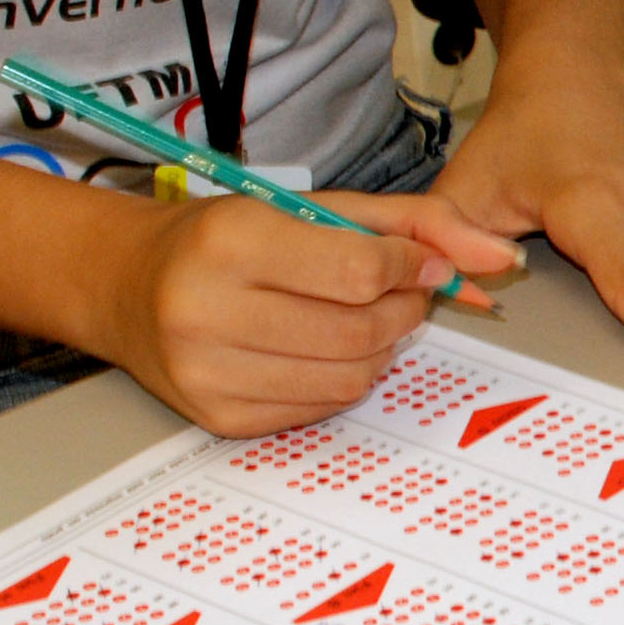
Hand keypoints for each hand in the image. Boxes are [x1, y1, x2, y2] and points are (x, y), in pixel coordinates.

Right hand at [97, 189, 514, 436]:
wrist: (124, 284)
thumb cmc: (225, 237)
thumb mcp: (313, 206)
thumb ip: (415, 222)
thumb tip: (498, 257)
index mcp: (230, 241)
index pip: (361, 270)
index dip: (412, 267)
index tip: (421, 261)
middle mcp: (207, 310)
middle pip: (362, 330)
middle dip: (404, 310)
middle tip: (401, 292)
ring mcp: (209, 372)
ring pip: (350, 377)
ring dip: (382, 349)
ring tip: (362, 317)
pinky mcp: (219, 418)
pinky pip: (320, 408)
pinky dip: (343, 379)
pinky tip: (320, 348)